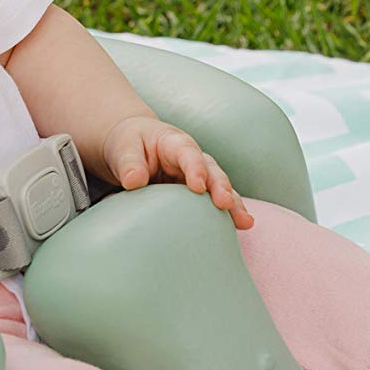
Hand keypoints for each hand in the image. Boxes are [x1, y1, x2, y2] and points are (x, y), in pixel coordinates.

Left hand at [100, 115, 253, 229]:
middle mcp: (192, 158)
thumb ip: (129, 163)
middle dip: (221, 187)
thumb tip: (133, 181)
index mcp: (174, 143)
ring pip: (220, 188)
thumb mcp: (123, 148)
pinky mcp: (197, 193)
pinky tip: (240, 226)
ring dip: (233, 204)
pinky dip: (227, 214)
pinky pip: (214, 203)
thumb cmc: (128, 145)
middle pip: (212, 170)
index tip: (198, 186)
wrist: (133, 148)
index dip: (195, 167)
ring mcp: (199, 175)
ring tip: (245, 221)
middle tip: (226, 203)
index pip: (187, 152)